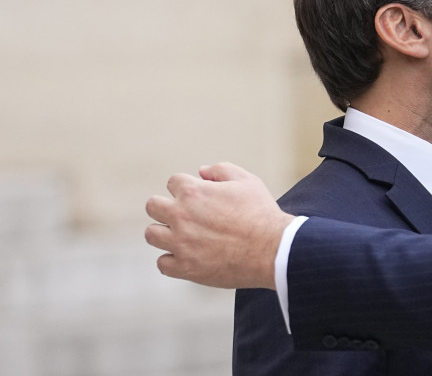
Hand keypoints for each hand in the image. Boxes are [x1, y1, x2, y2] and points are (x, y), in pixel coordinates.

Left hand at [144, 162, 292, 288]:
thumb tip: (201, 172)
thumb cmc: (261, 215)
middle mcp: (180, 216)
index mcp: (193, 192)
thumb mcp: (248, 181)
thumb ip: (221, 171)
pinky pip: (162, 263)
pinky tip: (189, 256)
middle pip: (153, 206)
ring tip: (182, 236)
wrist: (273, 250)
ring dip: (165, 233)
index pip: (173, 182)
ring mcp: (180, 243)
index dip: (186, 187)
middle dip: (166, 207)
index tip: (197, 196)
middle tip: (184, 215)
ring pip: (152, 234)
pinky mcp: (184, 267)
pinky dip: (173, 260)